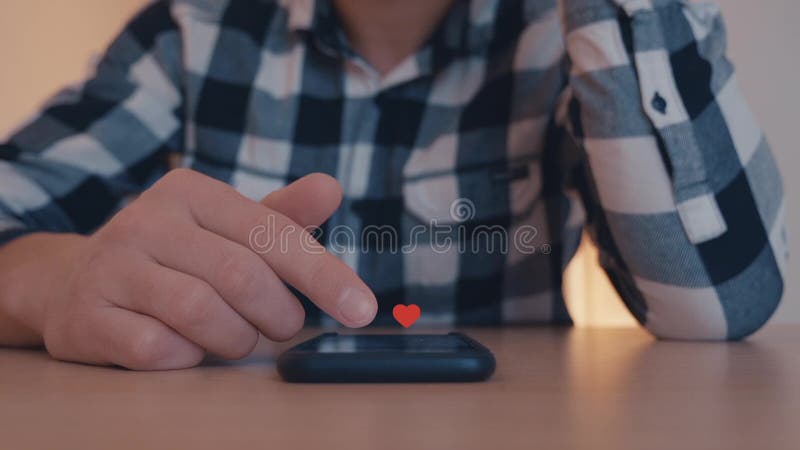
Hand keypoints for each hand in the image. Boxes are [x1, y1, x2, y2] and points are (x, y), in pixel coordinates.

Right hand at [1, 170, 376, 369]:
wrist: (74, 281)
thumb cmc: (175, 254)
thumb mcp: (227, 226)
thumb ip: (280, 215)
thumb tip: (332, 187)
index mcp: (191, 191)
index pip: (272, 233)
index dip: (324, 275)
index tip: (362, 310)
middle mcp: (147, 220)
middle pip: (242, 277)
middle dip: (279, 314)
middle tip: (284, 325)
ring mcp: (112, 267)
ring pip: (201, 314)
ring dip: (236, 338)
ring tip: (238, 336)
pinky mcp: (88, 316)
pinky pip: (158, 349)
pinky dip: (188, 357)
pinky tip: (188, 346)